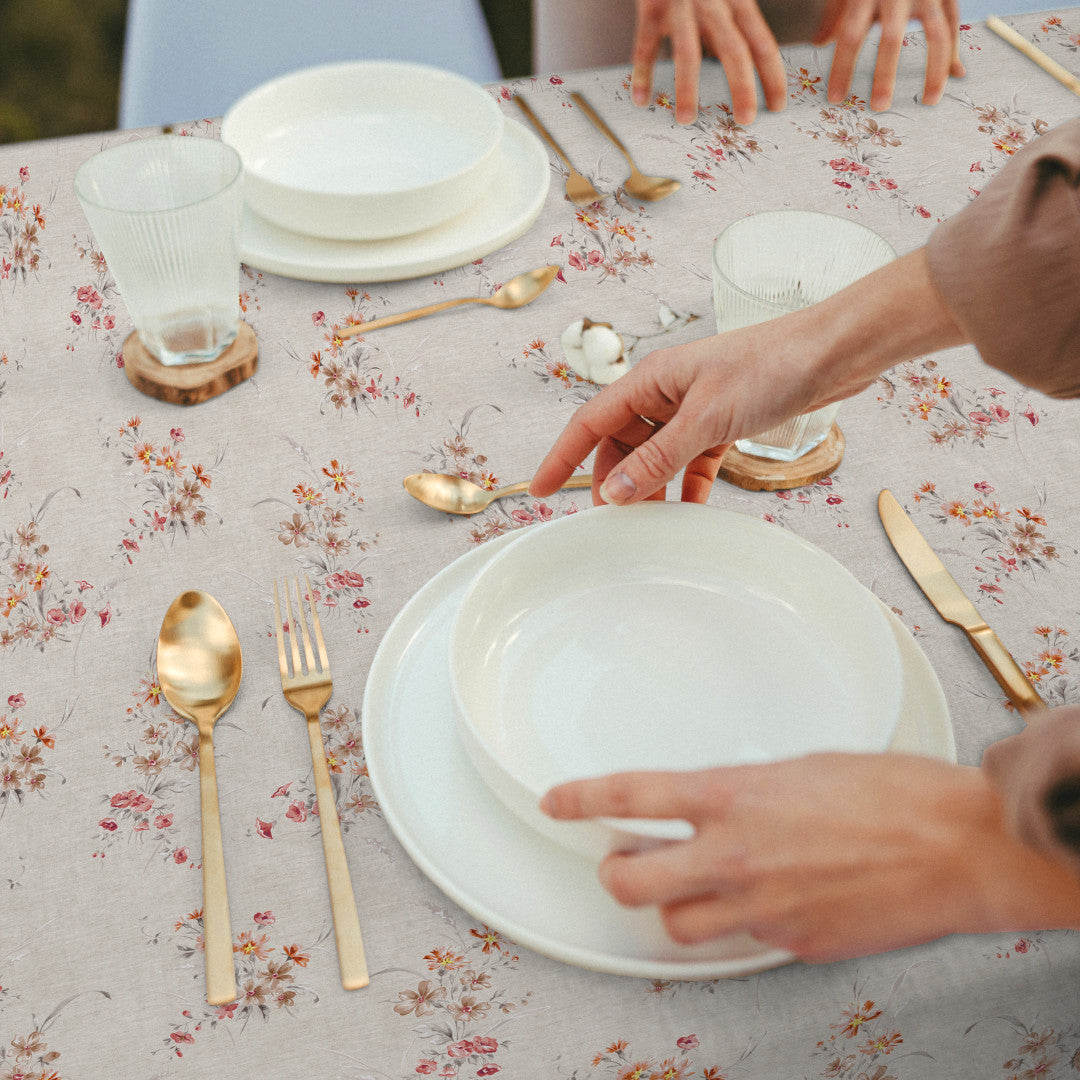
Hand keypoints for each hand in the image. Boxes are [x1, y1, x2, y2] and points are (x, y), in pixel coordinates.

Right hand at [531, 314, 834, 505]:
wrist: (831, 354)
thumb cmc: (770, 366)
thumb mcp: (707, 418)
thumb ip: (658, 459)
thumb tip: (613, 492)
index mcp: (649, 381)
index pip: (589, 423)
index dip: (561, 457)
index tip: (540, 490)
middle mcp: (664, 394)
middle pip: (620, 444)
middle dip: (613, 482)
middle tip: (612, 523)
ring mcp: (693, 409)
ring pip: (654, 456)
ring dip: (650, 488)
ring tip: (650, 523)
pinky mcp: (721, 424)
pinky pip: (690, 462)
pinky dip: (686, 486)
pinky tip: (690, 512)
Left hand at [540, 754, 1079, 961]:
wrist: (957, 845)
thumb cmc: (892, 794)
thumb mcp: (799, 769)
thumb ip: (746, 793)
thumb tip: (722, 809)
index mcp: (732, 796)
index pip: (630, 794)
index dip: (582, 798)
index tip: (559, 801)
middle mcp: (733, 855)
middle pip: (629, 881)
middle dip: (614, 872)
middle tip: (621, 860)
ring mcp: (759, 906)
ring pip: (677, 925)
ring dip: (677, 906)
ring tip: (701, 887)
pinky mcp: (790, 942)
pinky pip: (743, 941)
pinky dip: (743, 924)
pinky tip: (772, 899)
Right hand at [631, 0, 787, 123]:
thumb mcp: (722, 0)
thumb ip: (729, 31)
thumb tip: (743, 76)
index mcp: (737, 2)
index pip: (762, 44)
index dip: (772, 76)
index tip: (777, 106)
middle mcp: (713, 3)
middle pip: (733, 50)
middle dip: (742, 87)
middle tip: (745, 121)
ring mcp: (681, 6)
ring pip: (688, 52)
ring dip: (688, 88)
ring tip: (686, 120)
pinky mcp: (650, 7)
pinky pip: (645, 45)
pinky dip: (642, 74)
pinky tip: (641, 100)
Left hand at [814, 0, 966, 110]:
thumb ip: (835, 13)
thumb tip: (820, 43)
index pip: (850, 35)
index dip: (842, 68)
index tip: (835, 98)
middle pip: (891, 38)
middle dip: (884, 76)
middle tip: (878, 106)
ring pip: (936, 35)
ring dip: (934, 71)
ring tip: (930, 101)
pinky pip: (953, 25)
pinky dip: (955, 51)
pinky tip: (954, 76)